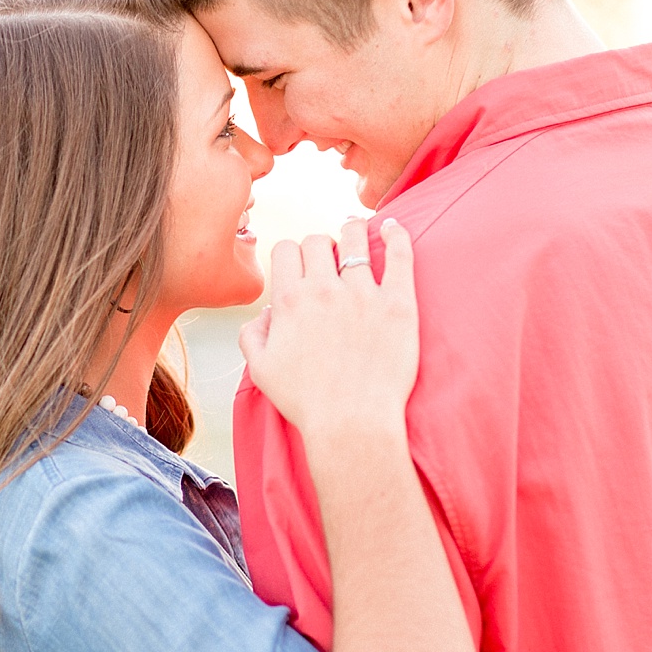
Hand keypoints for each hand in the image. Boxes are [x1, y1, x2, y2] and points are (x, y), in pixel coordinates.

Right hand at [237, 216, 418, 440]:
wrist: (351, 425)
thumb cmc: (305, 403)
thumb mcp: (260, 371)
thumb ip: (252, 335)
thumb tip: (266, 312)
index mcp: (289, 301)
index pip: (285, 250)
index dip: (290, 255)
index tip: (300, 267)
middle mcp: (322, 290)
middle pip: (316, 240)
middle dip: (319, 246)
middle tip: (328, 260)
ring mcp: (362, 294)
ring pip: (354, 239)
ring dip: (352, 232)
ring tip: (357, 235)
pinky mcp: (397, 304)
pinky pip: (399, 255)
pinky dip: (397, 235)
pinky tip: (394, 227)